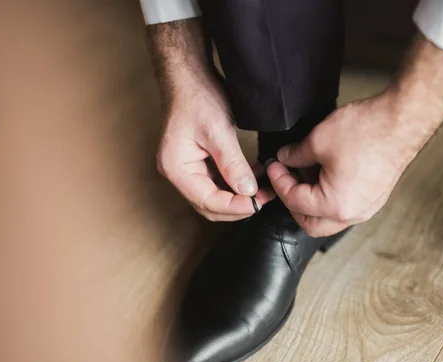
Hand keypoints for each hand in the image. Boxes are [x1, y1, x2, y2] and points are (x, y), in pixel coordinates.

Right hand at [148, 19, 274, 220]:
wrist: (189, 74)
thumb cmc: (197, 96)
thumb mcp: (219, 131)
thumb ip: (233, 164)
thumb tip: (249, 192)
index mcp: (177, 169)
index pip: (207, 201)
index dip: (234, 206)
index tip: (259, 202)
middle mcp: (178, 173)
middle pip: (209, 204)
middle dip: (237, 205)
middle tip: (265, 199)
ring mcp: (187, 168)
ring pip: (214, 195)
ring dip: (238, 196)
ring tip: (264, 190)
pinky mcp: (197, 161)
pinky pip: (217, 181)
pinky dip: (235, 183)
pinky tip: (254, 178)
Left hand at [266, 34, 442, 236]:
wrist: (403, 120)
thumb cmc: (367, 131)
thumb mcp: (318, 140)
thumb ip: (295, 155)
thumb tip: (285, 158)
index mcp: (335, 206)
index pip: (295, 202)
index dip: (278, 181)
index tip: (274, 165)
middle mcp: (352, 214)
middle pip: (310, 223)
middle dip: (292, 202)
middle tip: (284, 179)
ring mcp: (366, 207)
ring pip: (328, 217)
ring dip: (310, 200)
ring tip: (303, 172)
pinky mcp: (374, 197)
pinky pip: (344, 206)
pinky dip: (328, 196)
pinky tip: (322, 172)